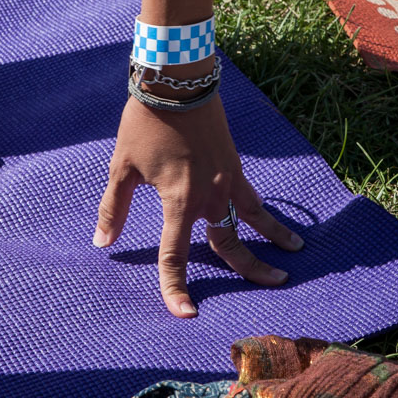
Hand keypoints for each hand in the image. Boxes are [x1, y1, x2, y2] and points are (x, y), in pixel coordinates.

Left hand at [95, 94, 304, 317]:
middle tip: (273, 285)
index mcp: (178, 201)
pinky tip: (277, 220)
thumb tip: (102, 242)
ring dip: (273, 239)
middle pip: (228, 244)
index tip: (185, 314)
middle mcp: (208, 196)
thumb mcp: (122, 167)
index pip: (176, 256)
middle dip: (251, 269)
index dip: (176, 288)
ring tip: (294, 255)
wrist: (174, 83)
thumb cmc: (144, 123)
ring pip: (252, 220)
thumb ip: (113, 208)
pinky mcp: (233, 165)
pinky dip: (266, 211)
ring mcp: (226, 180)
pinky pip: (253, 195)